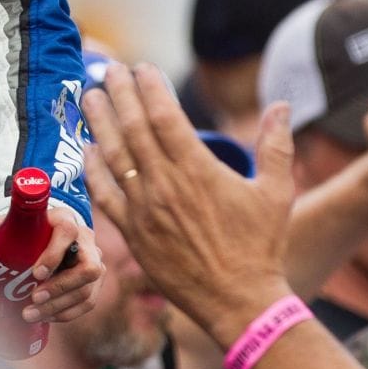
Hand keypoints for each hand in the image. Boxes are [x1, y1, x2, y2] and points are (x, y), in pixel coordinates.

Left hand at [0, 204, 102, 321]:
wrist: (28, 236)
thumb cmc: (10, 229)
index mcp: (63, 219)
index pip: (68, 232)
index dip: (55, 254)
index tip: (35, 273)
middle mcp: (84, 240)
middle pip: (88, 268)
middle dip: (61, 288)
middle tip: (32, 299)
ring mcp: (92, 261)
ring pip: (87, 288)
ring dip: (61, 306)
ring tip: (31, 314)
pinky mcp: (91, 281)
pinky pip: (88, 301)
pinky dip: (68, 313)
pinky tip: (47, 317)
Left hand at [81, 63, 294, 347]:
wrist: (238, 301)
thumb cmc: (261, 247)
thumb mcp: (277, 192)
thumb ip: (276, 145)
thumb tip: (281, 104)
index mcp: (198, 170)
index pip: (165, 116)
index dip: (150, 88)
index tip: (142, 67)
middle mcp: (165, 185)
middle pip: (133, 128)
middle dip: (119, 94)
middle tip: (109, 70)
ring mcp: (144, 210)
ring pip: (113, 157)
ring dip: (99, 123)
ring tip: (90, 97)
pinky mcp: (133, 234)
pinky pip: (104, 195)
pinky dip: (93, 169)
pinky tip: (86, 149)